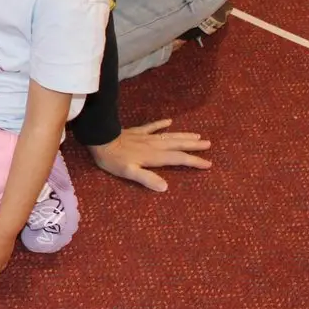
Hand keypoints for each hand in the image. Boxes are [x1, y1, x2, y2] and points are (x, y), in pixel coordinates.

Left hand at [87, 119, 211, 191]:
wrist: (99, 139)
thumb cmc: (113, 159)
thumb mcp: (129, 172)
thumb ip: (147, 179)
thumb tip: (165, 187)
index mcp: (155, 156)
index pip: (179, 159)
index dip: (194, 161)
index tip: (209, 163)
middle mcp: (154, 145)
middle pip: (178, 144)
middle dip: (194, 145)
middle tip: (209, 144)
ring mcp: (146, 137)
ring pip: (169, 135)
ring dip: (184, 135)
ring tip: (197, 135)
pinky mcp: (136, 131)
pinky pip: (152, 126)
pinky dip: (162, 124)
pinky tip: (169, 121)